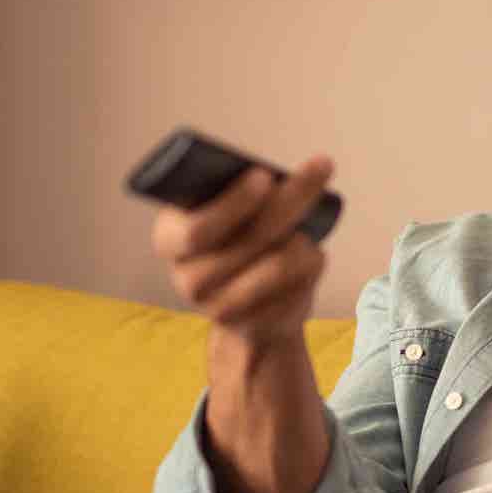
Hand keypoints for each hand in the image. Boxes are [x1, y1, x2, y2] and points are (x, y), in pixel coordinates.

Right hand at [151, 156, 336, 343]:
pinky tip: (313, 257)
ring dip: (305, 240)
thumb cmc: (236, 242)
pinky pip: (297, 288)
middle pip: (251, 238)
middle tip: (321, 167)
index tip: (265, 175)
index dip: (233, 202)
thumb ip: (238, 196)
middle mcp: (188, 277)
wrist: (245, 308)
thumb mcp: (226, 214)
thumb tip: (280, 179)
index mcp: (170, 238)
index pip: (198, 227)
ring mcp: (219, 307)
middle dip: (290, 200)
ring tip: (313, 229)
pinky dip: (313, 265)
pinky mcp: (255, 326)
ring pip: (280, 264)